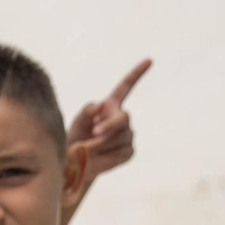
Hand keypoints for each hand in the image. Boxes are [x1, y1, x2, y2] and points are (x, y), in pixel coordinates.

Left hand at [67, 58, 150, 185]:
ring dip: (101, 144)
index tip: (149, 60)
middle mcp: (122, 119)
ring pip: (120, 137)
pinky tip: (99, 156)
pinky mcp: (128, 152)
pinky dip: (106, 156)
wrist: (76, 164)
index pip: (126, 87)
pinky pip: (121, 152)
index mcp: (110, 106)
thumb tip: (99, 106)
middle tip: (94, 134)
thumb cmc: (76, 139)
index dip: (137, 74)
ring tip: (87, 149)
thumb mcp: (77, 123)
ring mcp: (128, 136)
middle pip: (123, 118)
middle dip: (109, 127)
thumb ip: (86, 112)